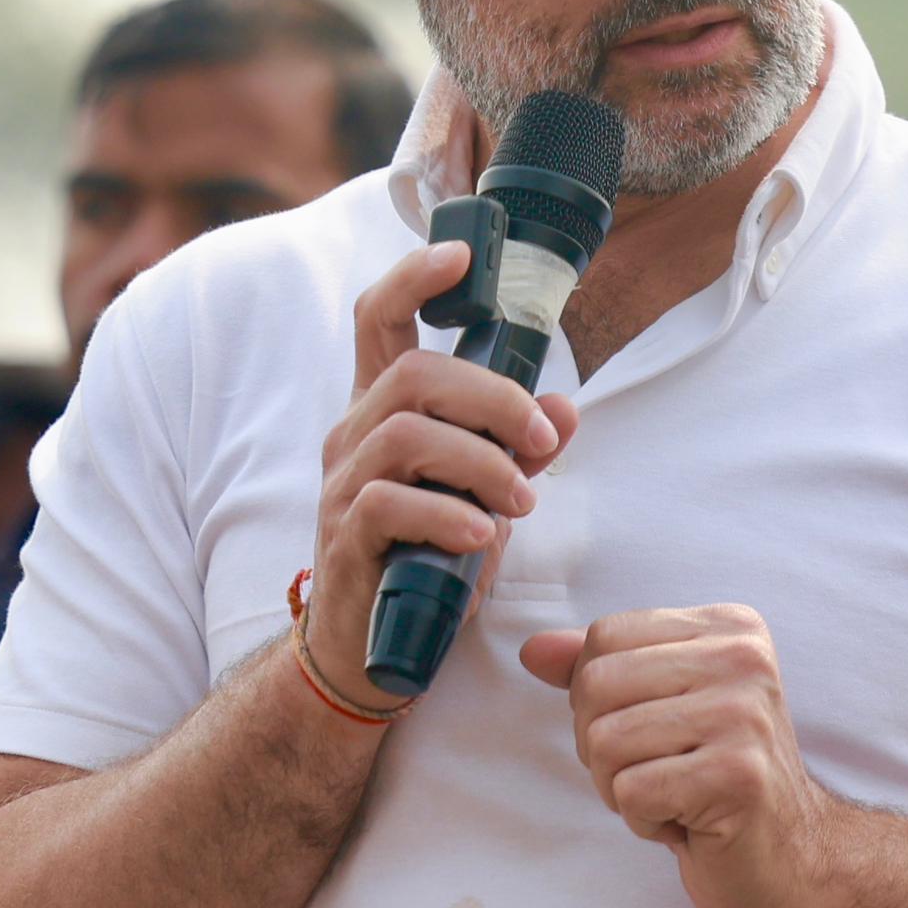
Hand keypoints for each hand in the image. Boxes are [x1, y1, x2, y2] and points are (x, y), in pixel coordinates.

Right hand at [306, 244, 578, 710]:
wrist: (369, 651)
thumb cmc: (426, 562)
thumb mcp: (485, 498)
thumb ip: (519, 452)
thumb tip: (564, 408)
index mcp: (384, 410)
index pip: (381, 319)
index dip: (416, 277)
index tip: (462, 256)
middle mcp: (354, 435)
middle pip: (413, 373)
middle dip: (493, 399)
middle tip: (543, 441)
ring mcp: (342, 485)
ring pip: (405, 435)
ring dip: (481, 463)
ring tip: (521, 503)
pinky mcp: (343, 538)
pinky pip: (388, 504)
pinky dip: (448, 516)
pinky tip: (483, 539)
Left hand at [520, 605, 847, 907]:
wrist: (790, 858)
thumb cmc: (715, 781)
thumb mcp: (658, 708)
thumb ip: (599, 670)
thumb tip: (533, 650)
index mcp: (729, 628)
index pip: (604, 637)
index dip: (598, 697)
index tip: (651, 731)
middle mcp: (744, 659)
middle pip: (595, 686)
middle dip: (602, 746)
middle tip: (657, 772)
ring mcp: (745, 715)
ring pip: (604, 743)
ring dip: (621, 789)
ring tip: (675, 797)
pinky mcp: (737, 775)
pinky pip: (631, 792)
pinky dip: (644, 821)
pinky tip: (688, 822)